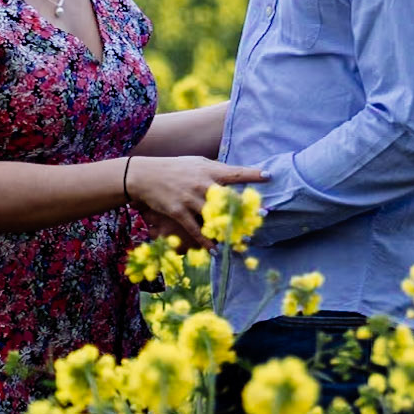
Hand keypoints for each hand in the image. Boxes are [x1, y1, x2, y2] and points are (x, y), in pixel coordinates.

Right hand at [125, 156, 266, 246]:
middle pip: (228, 197)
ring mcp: (190, 198)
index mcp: (208, 170)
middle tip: (262, 215)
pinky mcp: (178, 211)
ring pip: (213, 217)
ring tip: (243, 239)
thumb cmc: (174, 168)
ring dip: (229, 229)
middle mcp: (201, 184)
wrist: (144, 175)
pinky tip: (215, 250)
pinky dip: (206, 241)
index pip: (234, 171)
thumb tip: (235, 174)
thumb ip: (215, 170)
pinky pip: (195, 229)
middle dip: (245, 207)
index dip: (252, 174)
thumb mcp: (196, 163)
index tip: (269, 176)